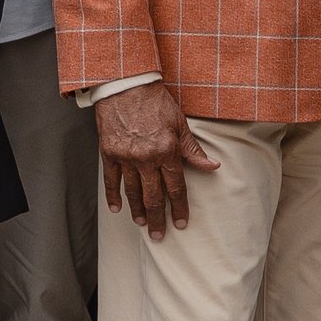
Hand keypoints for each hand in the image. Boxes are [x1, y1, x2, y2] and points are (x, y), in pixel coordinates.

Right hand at [96, 80, 219, 238]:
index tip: (181, 223)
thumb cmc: (155, 101)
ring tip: (142, 225)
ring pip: (133, 192)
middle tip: (159, 235)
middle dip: (158, 219)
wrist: (125, 85)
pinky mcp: (109, 153)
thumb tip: (212, 166)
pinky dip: (114, 196)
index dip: (180, 207)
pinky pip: (111, 180)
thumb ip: (193, 150)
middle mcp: (146, 158)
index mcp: (167, 151)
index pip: (176, 187)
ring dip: (138, 211)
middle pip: (153, 196)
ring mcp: (125, 157)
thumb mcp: (179, 123)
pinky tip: (118, 209)